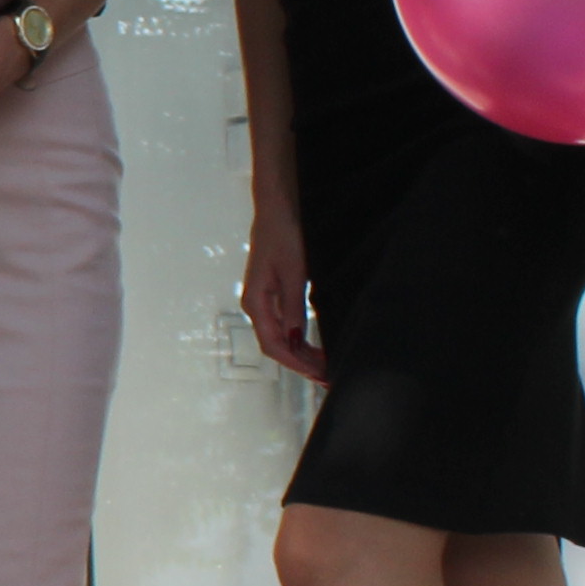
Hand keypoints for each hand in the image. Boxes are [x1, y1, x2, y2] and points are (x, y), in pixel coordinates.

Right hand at [240, 218, 324, 382]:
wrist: (276, 209)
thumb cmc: (282, 236)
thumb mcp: (293, 273)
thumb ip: (294, 307)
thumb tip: (295, 339)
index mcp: (256, 302)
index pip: (273, 344)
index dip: (296, 363)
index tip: (319, 374)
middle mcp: (256, 305)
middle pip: (275, 345)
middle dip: (301, 363)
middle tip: (328, 375)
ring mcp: (263, 300)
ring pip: (280, 337)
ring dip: (301, 353)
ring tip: (325, 364)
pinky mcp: (272, 294)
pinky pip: (283, 324)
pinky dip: (298, 338)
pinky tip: (313, 344)